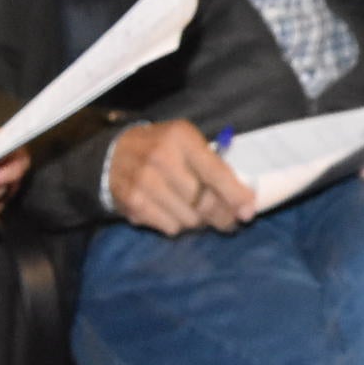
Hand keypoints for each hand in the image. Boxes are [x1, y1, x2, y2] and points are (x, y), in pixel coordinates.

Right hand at [106, 121, 255, 236]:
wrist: (114, 154)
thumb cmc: (162, 148)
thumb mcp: (187, 142)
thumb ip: (214, 164)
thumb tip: (243, 200)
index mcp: (181, 137)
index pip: (215, 172)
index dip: (235, 196)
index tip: (249, 211)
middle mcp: (161, 158)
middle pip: (204, 201)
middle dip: (223, 216)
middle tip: (229, 221)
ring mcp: (144, 182)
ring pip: (189, 219)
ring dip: (199, 222)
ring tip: (197, 212)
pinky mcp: (133, 203)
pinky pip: (170, 227)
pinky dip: (178, 225)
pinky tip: (174, 211)